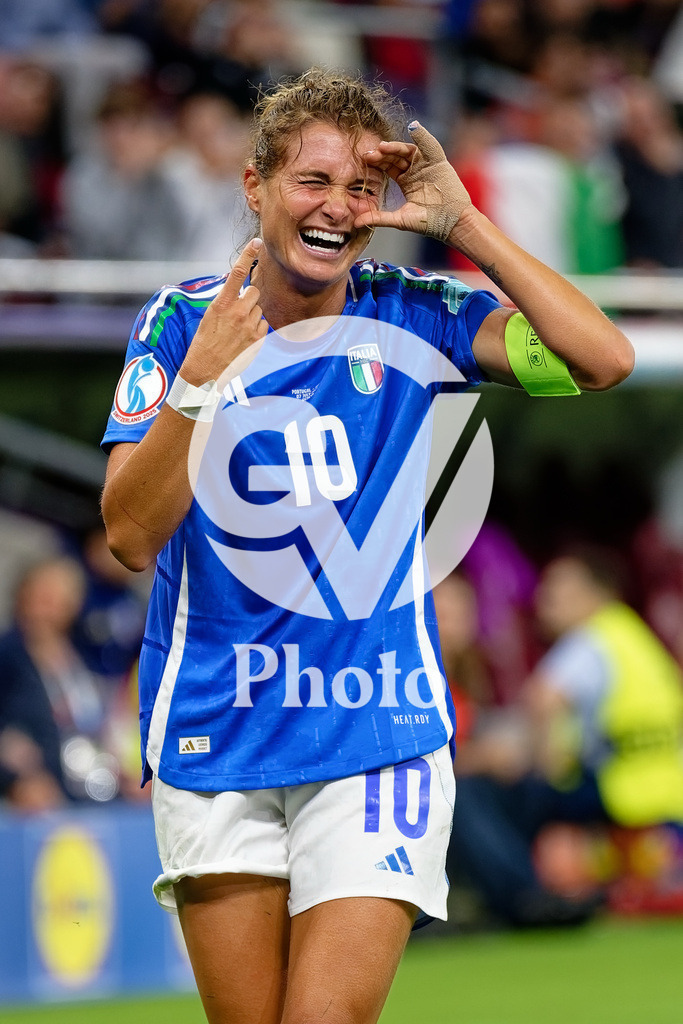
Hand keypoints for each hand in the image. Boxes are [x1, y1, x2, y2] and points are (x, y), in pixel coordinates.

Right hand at [180, 237, 268, 384]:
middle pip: (254, 292)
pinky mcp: (257, 338)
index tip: (256, 242)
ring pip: (259, 309)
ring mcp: (249, 325)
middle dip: (248, 298)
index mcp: (221, 303)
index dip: (248, 255)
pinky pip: (263, 323)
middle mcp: (237, 311)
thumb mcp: (210, 315)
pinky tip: (244, 337)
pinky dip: (256, 328)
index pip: (237, 273)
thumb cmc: (205, 340)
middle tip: (237, 312)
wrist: (206, 368)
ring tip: (237, 328)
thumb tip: (242, 291)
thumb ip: (227, 301)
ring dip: (251, 314)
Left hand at [356, 122, 471, 242]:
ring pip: (409, 150)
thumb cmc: (428, 222)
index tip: (364, 160)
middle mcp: (415, 170)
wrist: (452, 223)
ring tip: (383, 146)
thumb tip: (356, 223)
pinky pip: (430, 145)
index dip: (377, 162)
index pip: (388, 167)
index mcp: (406, 181)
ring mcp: (427, 165)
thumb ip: (378, 218)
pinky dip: (423, 135)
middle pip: (396, 156)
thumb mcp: (399, 219)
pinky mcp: (439, 161)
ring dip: (396, 147)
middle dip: (383, 154)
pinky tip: (413, 128)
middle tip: (370, 154)